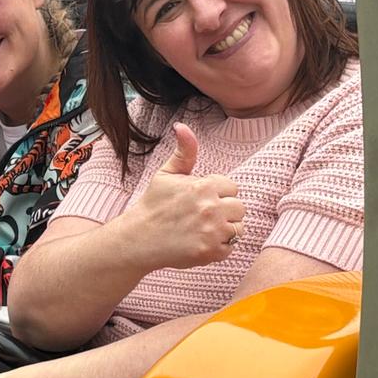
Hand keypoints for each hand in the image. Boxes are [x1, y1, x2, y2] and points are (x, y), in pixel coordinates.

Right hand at [123, 123, 245, 268]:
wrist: (138, 239)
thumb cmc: (153, 205)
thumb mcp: (167, 174)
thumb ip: (184, 151)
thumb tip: (182, 126)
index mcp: (203, 186)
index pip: (232, 187)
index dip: (218, 193)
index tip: (201, 200)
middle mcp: (211, 208)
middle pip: (239, 207)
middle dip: (224, 211)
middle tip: (202, 216)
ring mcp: (212, 232)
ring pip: (238, 228)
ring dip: (225, 229)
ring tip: (203, 229)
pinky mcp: (211, 252)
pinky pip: (231, 246)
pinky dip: (220, 246)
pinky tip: (202, 241)